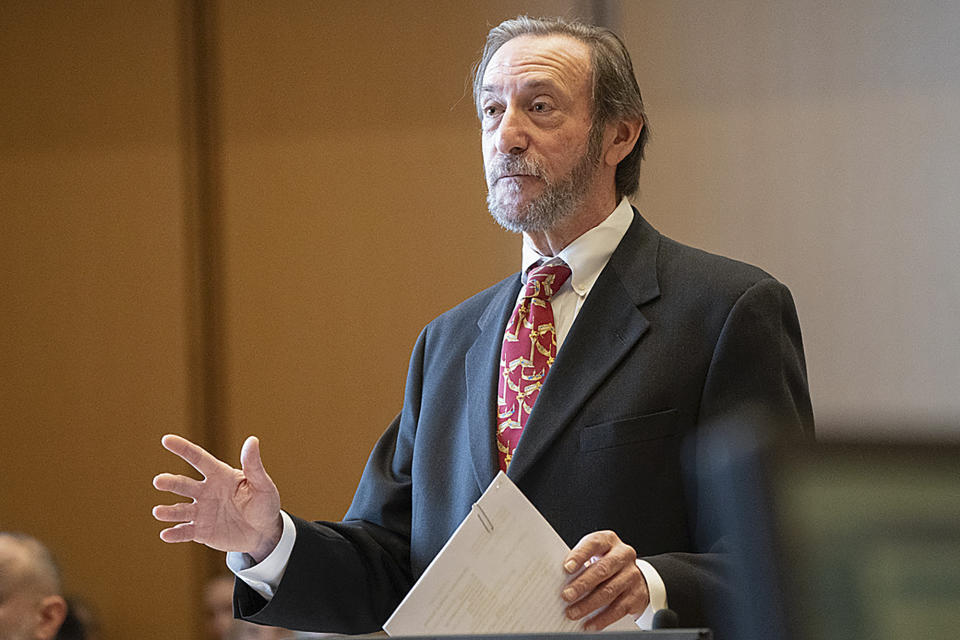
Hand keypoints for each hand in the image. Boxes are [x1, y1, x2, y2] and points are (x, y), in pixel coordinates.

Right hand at [152, 434, 282, 561]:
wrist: (264, 532)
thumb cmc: (264, 504)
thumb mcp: (262, 484)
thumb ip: (254, 465)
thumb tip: (252, 440)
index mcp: (220, 476)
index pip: (199, 459)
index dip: (183, 448)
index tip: (166, 440)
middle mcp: (206, 492)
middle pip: (184, 485)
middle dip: (171, 483)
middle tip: (159, 481)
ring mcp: (202, 512)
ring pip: (181, 510)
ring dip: (169, 511)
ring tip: (158, 512)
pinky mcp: (201, 531)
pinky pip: (185, 532)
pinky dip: (175, 533)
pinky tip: (165, 534)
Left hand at [561, 530, 648, 630]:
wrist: (632, 575)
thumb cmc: (604, 563)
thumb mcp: (594, 555)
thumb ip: (580, 563)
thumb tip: (559, 579)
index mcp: (609, 541)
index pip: (594, 544)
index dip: (580, 555)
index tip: (567, 568)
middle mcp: (623, 555)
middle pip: (602, 569)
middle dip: (582, 584)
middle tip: (566, 596)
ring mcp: (632, 575)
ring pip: (609, 591)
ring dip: (589, 604)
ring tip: (573, 613)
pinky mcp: (637, 594)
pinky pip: (619, 609)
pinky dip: (602, 619)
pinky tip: (590, 624)